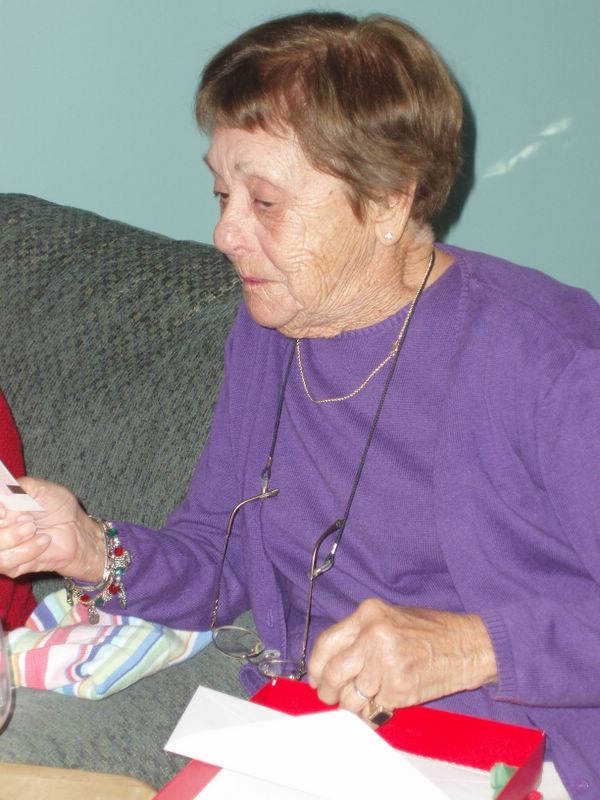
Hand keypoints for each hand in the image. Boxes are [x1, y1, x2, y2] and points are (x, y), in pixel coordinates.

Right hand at [0, 477, 103, 581]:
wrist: (76, 530)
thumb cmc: (57, 507)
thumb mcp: (40, 488)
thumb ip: (16, 489)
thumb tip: (1, 502)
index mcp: (1, 507)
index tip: (5, 511)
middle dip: (5, 524)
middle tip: (28, 519)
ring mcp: (1, 547)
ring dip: (14, 537)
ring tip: (34, 529)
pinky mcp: (10, 565)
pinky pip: (6, 562)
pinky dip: (27, 550)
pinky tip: (42, 541)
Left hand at [307, 598, 496, 724]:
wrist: (468, 645)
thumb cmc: (431, 632)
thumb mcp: (391, 618)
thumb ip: (360, 635)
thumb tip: (331, 663)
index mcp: (369, 614)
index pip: (326, 643)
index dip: (316, 666)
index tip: (315, 678)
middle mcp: (373, 636)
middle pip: (332, 673)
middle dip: (327, 691)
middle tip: (331, 696)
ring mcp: (385, 664)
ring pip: (349, 698)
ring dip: (351, 706)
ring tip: (362, 701)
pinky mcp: (398, 689)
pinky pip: (371, 711)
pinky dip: (370, 714)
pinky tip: (379, 706)